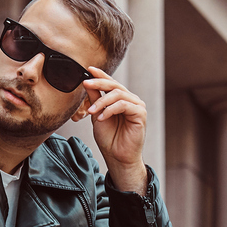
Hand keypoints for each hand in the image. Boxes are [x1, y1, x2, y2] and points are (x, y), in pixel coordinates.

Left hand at [83, 67, 146, 191]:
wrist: (117, 157)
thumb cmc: (109, 138)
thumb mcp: (97, 115)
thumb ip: (94, 99)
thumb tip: (87, 82)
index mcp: (120, 99)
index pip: (110, 83)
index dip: (100, 75)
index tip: (89, 69)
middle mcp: (130, 100)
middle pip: (114, 85)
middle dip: (98, 83)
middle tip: (85, 83)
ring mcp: (137, 106)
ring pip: (118, 94)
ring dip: (102, 101)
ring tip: (92, 112)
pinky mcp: (140, 113)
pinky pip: (124, 105)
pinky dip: (110, 110)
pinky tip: (101, 118)